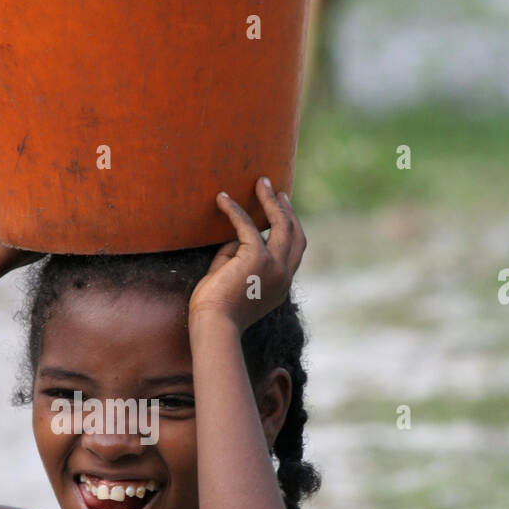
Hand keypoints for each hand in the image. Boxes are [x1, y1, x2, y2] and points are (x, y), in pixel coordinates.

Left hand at [188, 177, 305, 332]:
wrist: (214, 326)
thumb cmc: (215, 310)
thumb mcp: (231, 280)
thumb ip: (234, 258)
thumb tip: (233, 237)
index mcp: (280, 284)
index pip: (294, 251)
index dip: (291, 227)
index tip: (282, 210)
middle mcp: (283, 275)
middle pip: (294, 233)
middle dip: (286, 209)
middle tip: (277, 190)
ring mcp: (274, 266)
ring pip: (280, 224)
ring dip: (270, 201)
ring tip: (260, 182)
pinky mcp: (256, 259)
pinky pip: (246, 225)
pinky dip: (233, 210)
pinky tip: (221, 198)